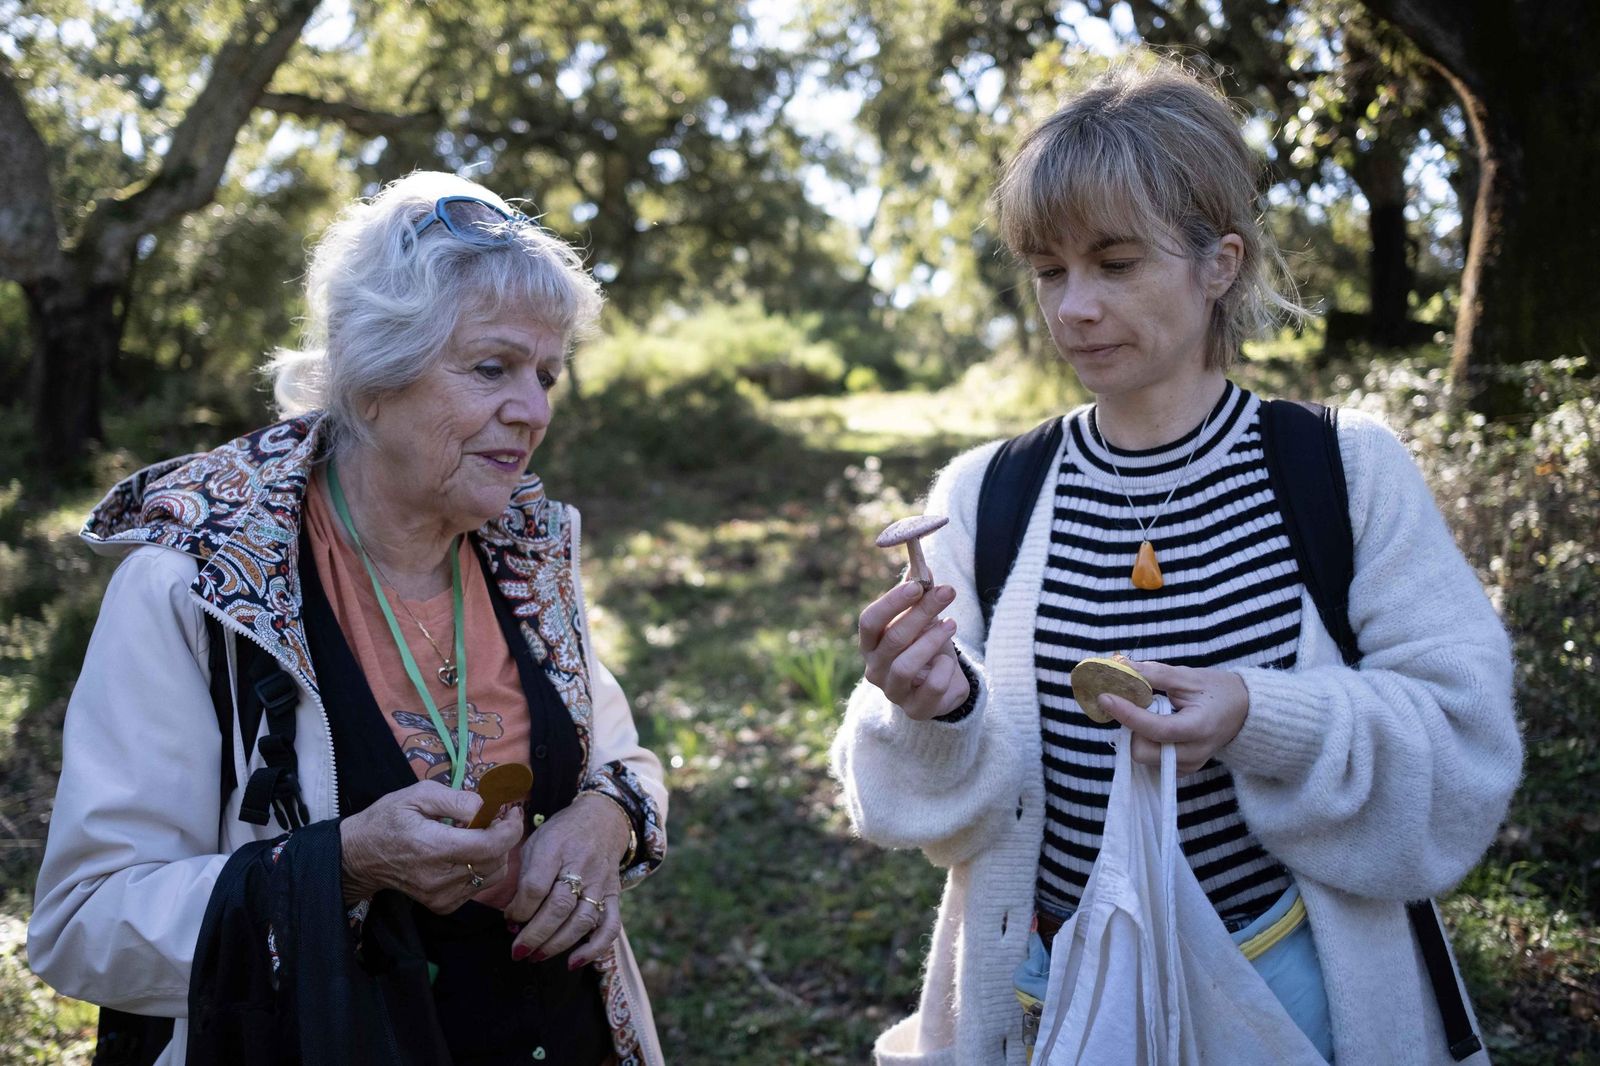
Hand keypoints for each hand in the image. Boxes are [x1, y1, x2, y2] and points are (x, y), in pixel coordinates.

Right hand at [340, 779, 523, 911]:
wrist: (360, 857)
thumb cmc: (388, 819)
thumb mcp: (418, 794)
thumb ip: (457, 799)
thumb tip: (487, 807)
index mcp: (434, 847)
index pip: (490, 845)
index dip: (511, 828)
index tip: (512, 811)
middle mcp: (440, 878)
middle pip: (497, 860)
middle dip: (505, 836)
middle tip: (496, 817)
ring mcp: (442, 896)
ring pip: (493, 875)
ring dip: (497, 852)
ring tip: (482, 834)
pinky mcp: (442, 906)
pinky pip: (479, 887)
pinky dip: (483, 868)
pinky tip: (468, 852)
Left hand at [505, 792, 628, 968]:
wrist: (602, 820)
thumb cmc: (560, 836)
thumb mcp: (535, 844)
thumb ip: (524, 878)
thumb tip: (514, 920)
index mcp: (555, 847)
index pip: (535, 886)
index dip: (519, 910)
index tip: (509, 920)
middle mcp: (581, 865)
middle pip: (559, 907)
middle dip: (534, 935)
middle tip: (518, 951)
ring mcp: (600, 882)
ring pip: (582, 921)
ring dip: (557, 944)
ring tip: (536, 956)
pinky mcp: (614, 896)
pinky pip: (610, 927)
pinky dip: (593, 949)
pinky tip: (573, 962)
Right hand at [859, 581, 969, 720]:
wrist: (941, 687)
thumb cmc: (925, 647)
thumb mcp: (921, 619)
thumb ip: (919, 594)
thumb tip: (922, 565)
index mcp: (870, 644)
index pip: (869, 621)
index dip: (892, 602)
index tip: (918, 585)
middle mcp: (875, 669)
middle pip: (893, 638)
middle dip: (922, 612)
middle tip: (947, 592)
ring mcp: (893, 692)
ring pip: (907, 665)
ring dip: (932, 640)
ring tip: (952, 624)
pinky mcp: (916, 709)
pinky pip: (931, 687)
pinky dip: (945, 669)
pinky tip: (950, 661)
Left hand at [1097, 661, 1249, 774]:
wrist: (1244, 712)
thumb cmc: (1217, 690)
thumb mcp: (1188, 676)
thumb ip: (1154, 674)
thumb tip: (1120, 666)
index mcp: (1199, 728)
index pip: (1155, 729)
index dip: (1127, 714)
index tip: (1105, 697)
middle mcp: (1193, 753)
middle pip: (1142, 752)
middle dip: (1131, 728)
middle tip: (1135, 705)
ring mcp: (1189, 766)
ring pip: (1143, 759)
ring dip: (1137, 736)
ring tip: (1151, 715)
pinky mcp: (1183, 770)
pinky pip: (1151, 762)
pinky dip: (1145, 744)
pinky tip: (1156, 727)